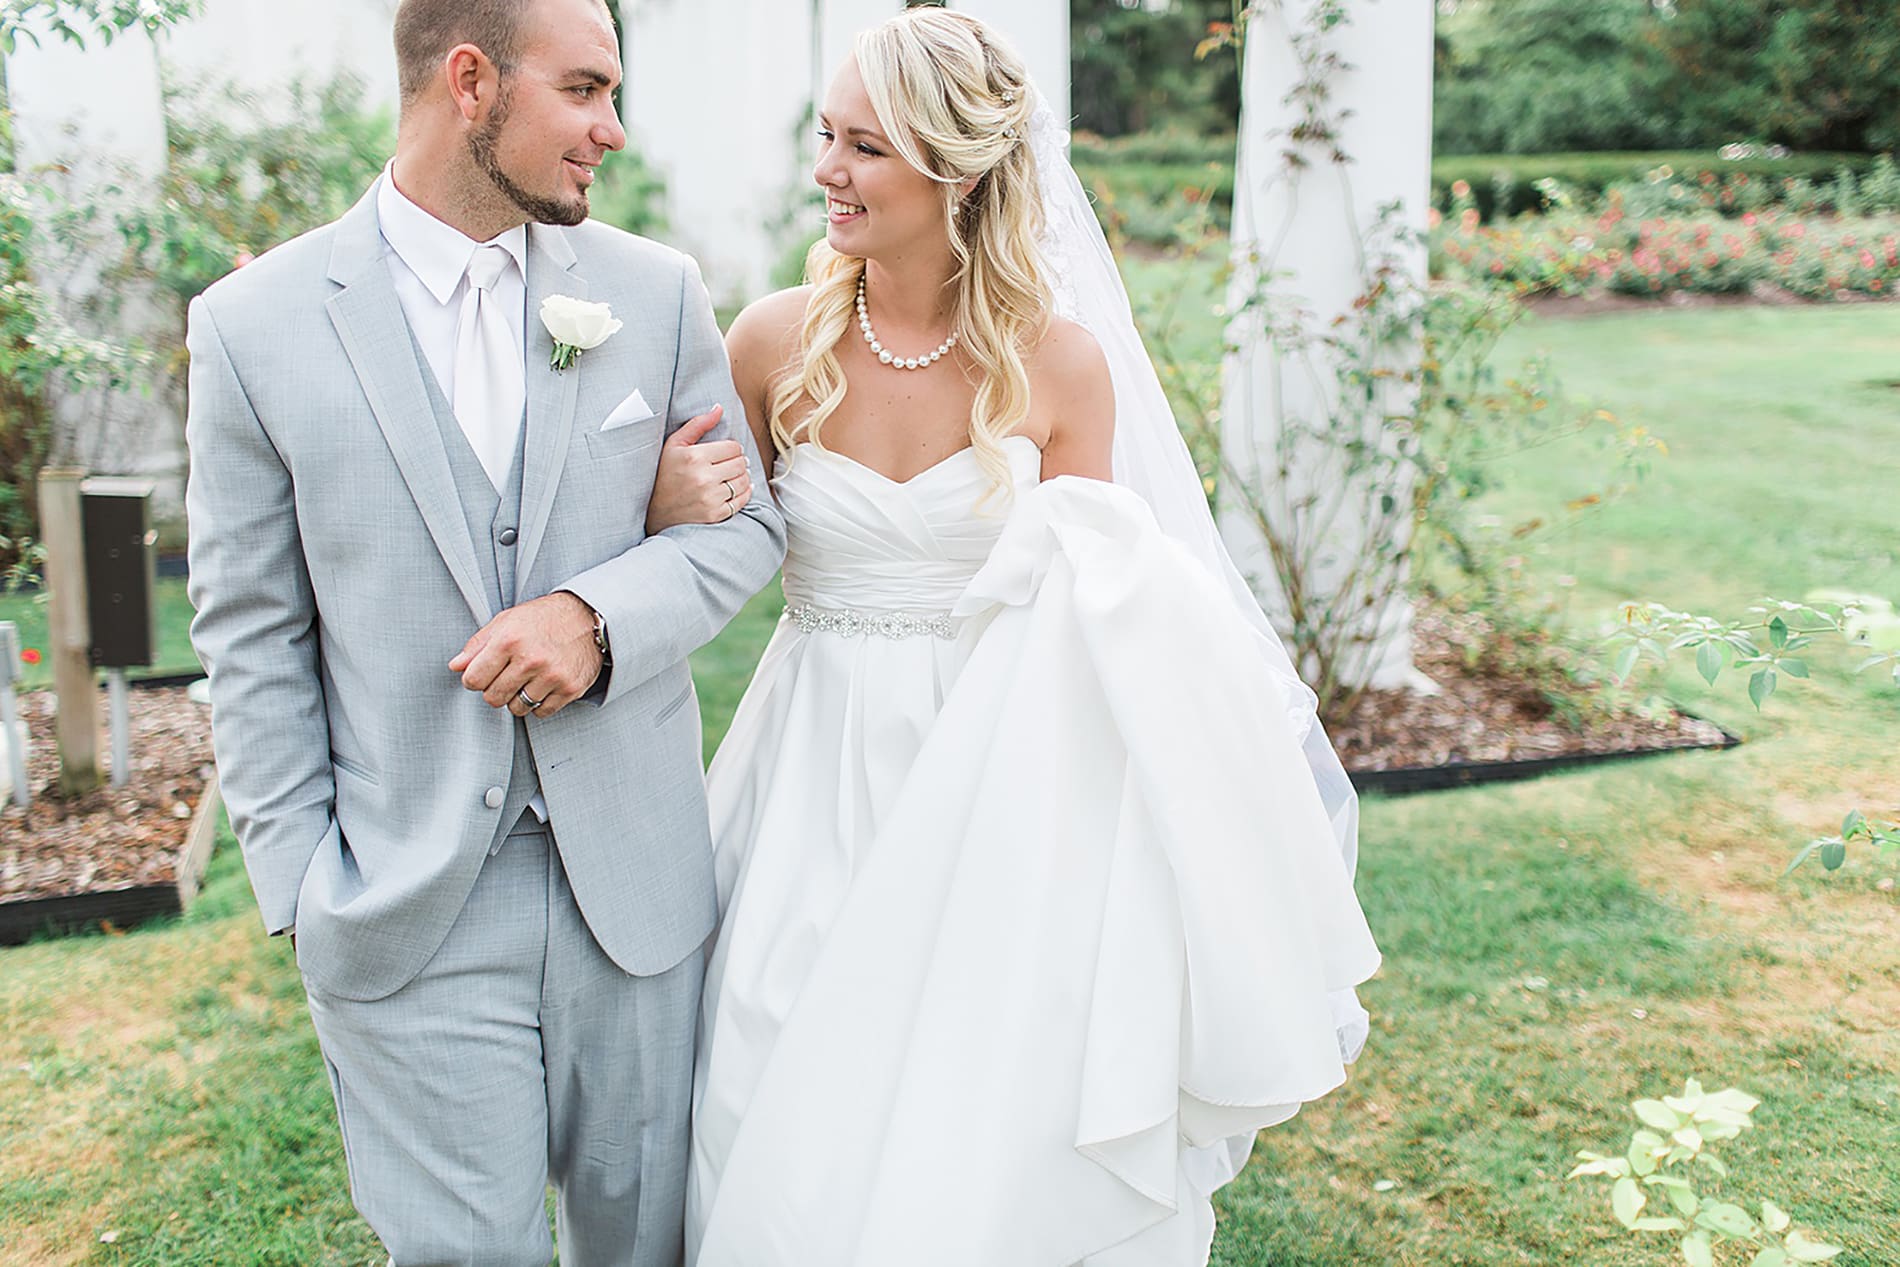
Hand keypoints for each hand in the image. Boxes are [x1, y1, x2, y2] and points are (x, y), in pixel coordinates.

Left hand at [449, 592, 602, 717]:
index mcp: (509, 640)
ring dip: (518, 698)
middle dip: (495, 690)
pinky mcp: (569, 689)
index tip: (483, 674)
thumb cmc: (544, 618)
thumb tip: (456, 666)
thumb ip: (478, 644)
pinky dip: (539, 703)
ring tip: (527, 679)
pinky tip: (544, 685)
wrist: (587, 617)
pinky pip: (541, 712)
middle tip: (507, 676)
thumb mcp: (507, 621)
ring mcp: (552, 676)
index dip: (475, 679)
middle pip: (493, 698)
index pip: (474, 680)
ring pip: (517, 708)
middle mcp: (530, 659)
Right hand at [646, 404, 752, 533]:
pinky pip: (741, 500)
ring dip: (743, 477)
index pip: (732, 447)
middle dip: (738, 461)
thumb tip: (719, 408)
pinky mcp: (715, 514)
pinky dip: (744, 493)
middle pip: (740, 463)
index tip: (726, 452)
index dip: (732, 448)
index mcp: (694, 457)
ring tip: (733, 475)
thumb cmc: (664, 474)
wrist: (656, 512)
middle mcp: (704, 478)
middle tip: (731, 463)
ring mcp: (710, 498)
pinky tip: (738, 489)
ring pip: (743, 481)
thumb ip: (697, 424)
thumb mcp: (673, 445)